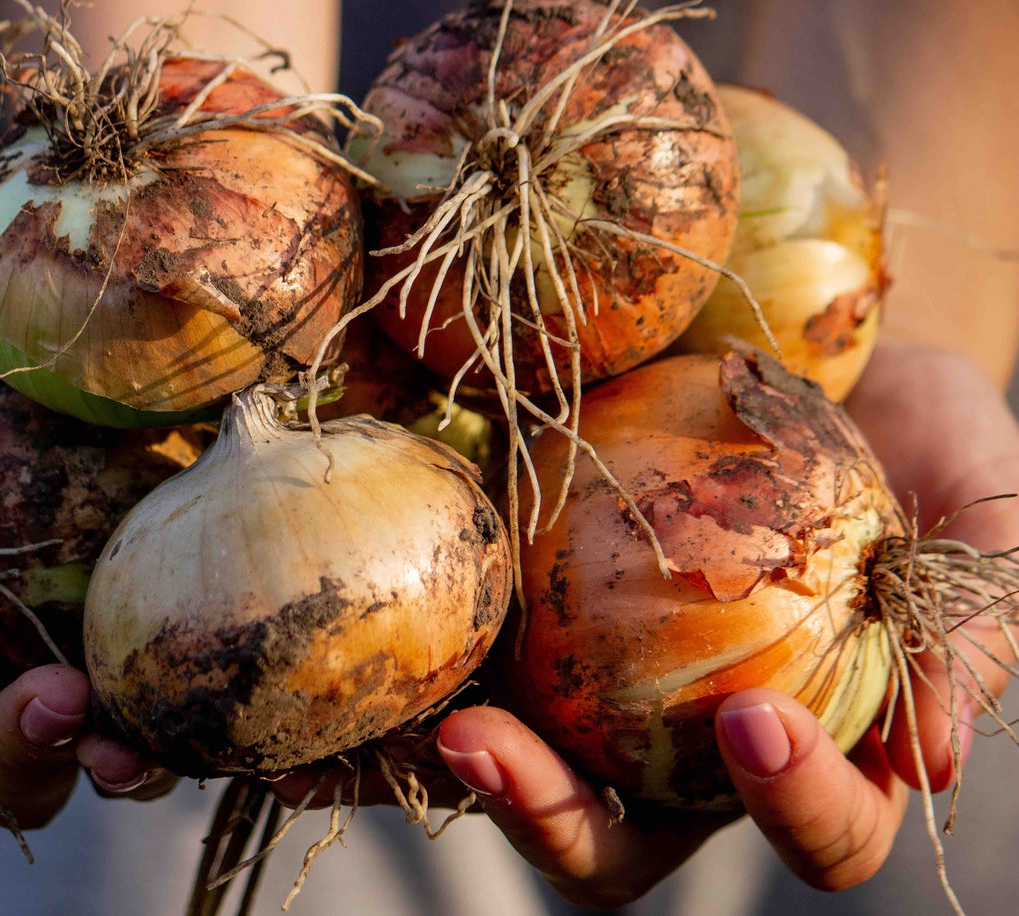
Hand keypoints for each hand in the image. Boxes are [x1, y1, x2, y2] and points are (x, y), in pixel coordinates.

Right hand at [0, 300, 169, 828]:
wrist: (160, 306)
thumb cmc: (28, 345)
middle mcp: (6, 663)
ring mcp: (97, 679)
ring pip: (44, 776)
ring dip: (36, 754)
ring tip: (69, 701)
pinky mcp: (184, 678)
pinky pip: (163, 749)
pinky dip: (145, 755)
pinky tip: (151, 731)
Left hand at [426, 341, 1018, 906]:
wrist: (816, 346)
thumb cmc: (917, 434)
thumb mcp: (979, 506)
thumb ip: (973, 623)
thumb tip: (927, 758)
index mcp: (812, 747)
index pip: (815, 829)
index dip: (794, 807)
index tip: (758, 713)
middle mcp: (686, 750)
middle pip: (616, 847)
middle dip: (548, 821)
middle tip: (483, 743)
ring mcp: (593, 693)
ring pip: (506, 775)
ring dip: (434, 770)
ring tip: (382, 724)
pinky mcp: (519, 620)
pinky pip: (450, 662)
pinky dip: (393, 676)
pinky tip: (337, 648)